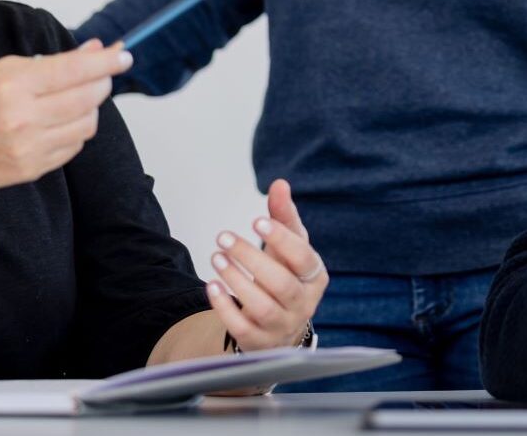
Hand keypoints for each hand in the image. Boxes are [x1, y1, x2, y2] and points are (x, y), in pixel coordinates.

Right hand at [0, 39, 128, 190]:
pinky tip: (60, 121)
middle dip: (102, 82)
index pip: (74, 70)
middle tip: (103, 73)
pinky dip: (75, 130)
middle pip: (87, 97)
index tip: (123, 55)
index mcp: (12, 85)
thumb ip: (52, 62)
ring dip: (90, 107)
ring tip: (77, 97)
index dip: (105, 62)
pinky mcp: (32, 169)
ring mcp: (28, 147)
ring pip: (86, 124)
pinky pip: (73, 147)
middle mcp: (22, 118)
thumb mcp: (2, 70)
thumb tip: (96, 50)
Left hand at [206, 179, 327, 350]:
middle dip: (250, 258)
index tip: (256, 221)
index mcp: (315, 277)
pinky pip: (242, 329)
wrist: (280, 325)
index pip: (303, 258)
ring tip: (216, 256)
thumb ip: (284, 217)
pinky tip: (211, 285)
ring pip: (262, 307)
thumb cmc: (285, 276)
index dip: (281, 240)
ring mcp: (282, 326)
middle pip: (281, 284)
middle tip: (224, 236)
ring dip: (236, 280)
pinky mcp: (259, 342)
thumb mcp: (288, 247)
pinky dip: (225, 307)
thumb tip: (279, 184)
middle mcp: (303, 304)